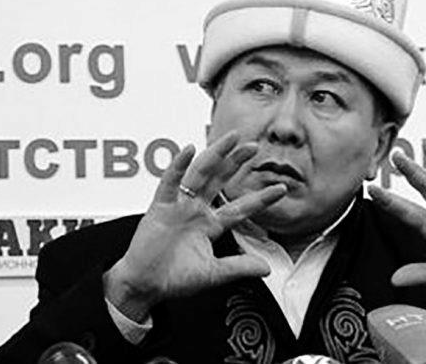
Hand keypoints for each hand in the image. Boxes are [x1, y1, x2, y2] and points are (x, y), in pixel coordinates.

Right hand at [104, 131, 286, 320]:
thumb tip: (267, 268)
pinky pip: (170, 183)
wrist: (145, 285)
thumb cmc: (174, 278)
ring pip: (199, 174)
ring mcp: (179, 206)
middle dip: (237, 162)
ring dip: (215, 155)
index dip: (260, 198)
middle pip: (220, 180)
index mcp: (210, 225)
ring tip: (230, 139)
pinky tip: (188, 151)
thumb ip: (238, 267)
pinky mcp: (160, 207)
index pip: (240, 208)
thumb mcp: (213, 274)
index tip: (281, 188)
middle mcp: (196, 210)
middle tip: (254, 146)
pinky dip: (178, 166)